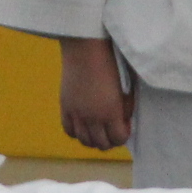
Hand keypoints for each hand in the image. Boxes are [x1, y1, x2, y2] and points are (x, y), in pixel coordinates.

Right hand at [56, 36, 133, 151]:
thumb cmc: (110, 61)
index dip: (124, 135)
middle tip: (112, 127)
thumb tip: (124, 119)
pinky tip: (84, 122)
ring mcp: (77, 113)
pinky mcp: (65, 107)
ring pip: (85, 141)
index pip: (119, 139)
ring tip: (98, 127)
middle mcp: (92, 117)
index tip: (124, 124)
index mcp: (111, 112)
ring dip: (94, 138)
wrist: (85, 47)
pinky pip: (69, 130)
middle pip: (102, 144)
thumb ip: (126, 106)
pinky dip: (77, 131)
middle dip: (110, 139)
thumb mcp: (126, 86)